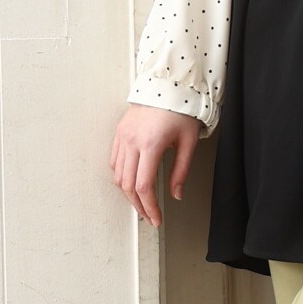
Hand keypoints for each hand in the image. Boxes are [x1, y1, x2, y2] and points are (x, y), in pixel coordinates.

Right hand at [109, 104, 201, 226]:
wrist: (168, 84)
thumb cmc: (182, 110)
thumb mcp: (188, 141)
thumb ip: (181, 170)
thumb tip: (176, 195)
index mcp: (151, 144)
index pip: (144, 186)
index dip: (150, 207)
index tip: (156, 219)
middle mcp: (132, 141)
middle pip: (128, 185)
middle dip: (138, 206)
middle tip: (149, 217)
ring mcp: (122, 136)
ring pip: (118, 175)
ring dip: (128, 193)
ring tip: (141, 202)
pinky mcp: (119, 132)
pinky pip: (114, 161)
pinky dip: (121, 176)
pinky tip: (131, 182)